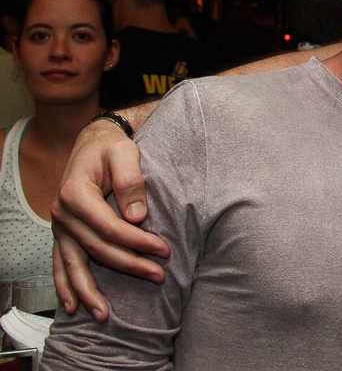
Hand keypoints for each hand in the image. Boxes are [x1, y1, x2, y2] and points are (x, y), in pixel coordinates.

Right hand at [50, 119, 170, 321]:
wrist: (92, 145)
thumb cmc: (111, 148)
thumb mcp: (124, 153)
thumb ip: (131, 180)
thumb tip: (138, 216)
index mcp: (76, 194)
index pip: (110, 227)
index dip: (137, 242)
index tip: (163, 250)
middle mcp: (63, 214)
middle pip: (98, 249)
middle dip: (129, 265)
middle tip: (158, 276)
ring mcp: (60, 226)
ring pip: (74, 265)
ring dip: (90, 291)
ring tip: (105, 315)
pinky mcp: (62, 234)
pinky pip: (61, 264)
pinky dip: (66, 286)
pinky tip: (74, 306)